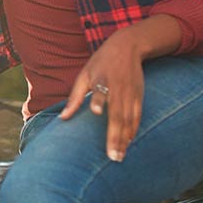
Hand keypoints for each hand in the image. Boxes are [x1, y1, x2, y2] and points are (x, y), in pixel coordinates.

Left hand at [58, 31, 146, 163]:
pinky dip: (133, 129)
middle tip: (112, 156)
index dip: (99, 101)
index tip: (96, 112)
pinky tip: (129, 142)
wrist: (127, 47)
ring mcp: (130, 93)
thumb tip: (63, 118)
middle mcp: (117, 88)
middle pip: (117, 114)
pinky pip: (137, 116)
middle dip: (114, 136)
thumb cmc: (100, 63)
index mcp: (101, 80)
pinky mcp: (139, 96)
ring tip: (119, 155)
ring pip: (128, 119)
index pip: (100, 92)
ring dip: (124, 138)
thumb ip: (75, 97)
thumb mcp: (84, 75)